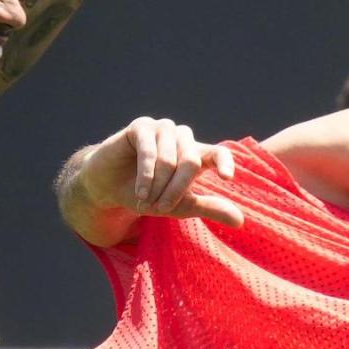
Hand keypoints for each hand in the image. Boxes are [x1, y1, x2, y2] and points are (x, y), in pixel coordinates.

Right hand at [79, 117, 243, 227]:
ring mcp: (162, 129)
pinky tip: (140, 191)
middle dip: (176, 188)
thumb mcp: (180, 206)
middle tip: (162, 207)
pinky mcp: (141, 126)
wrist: (108, 189)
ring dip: (158, 184)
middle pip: (191, 161)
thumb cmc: (148, 196)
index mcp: (196, 154)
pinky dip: (146, 175)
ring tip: (146, 200)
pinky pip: (149, 150)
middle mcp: (182, 138)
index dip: (225, 162)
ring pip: (170, 158)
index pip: (219, 153)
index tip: (227, 178)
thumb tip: (240, 222)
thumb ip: (208, 207)